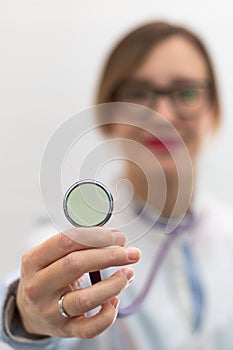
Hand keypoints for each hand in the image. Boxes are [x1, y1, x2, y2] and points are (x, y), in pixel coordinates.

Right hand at [16, 227, 140, 338]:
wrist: (31, 309)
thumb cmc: (49, 274)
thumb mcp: (52, 255)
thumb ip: (80, 245)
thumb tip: (118, 241)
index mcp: (34, 260)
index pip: (66, 241)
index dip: (96, 236)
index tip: (119, 237)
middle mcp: (38, 286)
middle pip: (75, 264)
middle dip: (109, 256)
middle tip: (131, 253)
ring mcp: (50, 311)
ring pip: (84, 299)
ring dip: (113, 284)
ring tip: (128, 274)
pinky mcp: (64, 330)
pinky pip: (89, 328)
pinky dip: (107, 315)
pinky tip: (115, 300)